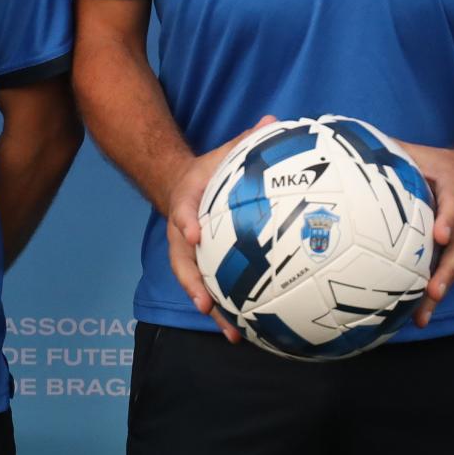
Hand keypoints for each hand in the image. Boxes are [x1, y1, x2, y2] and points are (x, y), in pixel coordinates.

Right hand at [164, 117, 274, 344]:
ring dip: (209, 308)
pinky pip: (208, 290)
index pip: (182, 210)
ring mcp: (188, 253)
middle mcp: (183, 232)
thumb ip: (247, 139)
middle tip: (204, 303)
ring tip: (230, 332)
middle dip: (192, 283)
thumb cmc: (211, 170)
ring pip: (193, 284)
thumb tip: (272, 121)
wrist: (184, 185)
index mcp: (187, 201)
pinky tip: (243, 333)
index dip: (186, 221)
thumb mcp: (225, 151)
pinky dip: (222, 312)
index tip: (193, 233)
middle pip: (181, 261)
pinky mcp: (200, 267)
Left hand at [394, 137, 453, 328]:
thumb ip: (395, 151)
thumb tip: (354, 145)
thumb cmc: (446, 164)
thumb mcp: (424, 153)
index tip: (440, 235)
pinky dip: (434, 295)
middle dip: (446, 271)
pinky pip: (448, 272)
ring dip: (440, 291)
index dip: (449, 220)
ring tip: (422, 317)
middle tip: (433, 292)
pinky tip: (417, 317)